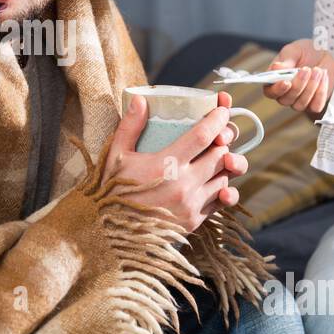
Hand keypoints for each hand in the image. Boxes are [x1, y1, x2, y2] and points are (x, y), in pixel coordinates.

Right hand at [101, 90, 247, 232]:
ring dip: (223, 165)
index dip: (217, 120)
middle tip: (220, 132)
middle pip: (220, 155)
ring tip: (214, 156)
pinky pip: (220, 201)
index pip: (203, 136)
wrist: (108, 234)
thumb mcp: (115, 156)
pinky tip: (214, 181)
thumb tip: (141, 99)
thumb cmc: (110, 192)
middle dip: (224, 140)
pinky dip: (222, 188)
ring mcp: (191, 206)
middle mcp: (183, 186)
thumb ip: (130, 126)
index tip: (222, 110)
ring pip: (224, 178)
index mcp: (164, 165)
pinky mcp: (194, 222)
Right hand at [264, 38, 333, 113]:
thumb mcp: (294, 50)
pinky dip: (320, 92)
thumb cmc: (306, 52)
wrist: (325, 53)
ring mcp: (300, 100)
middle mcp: (285, 94)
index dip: (277, 89)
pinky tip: (323, 77)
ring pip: (300, 104)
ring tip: (317, 70)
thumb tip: (276, 67)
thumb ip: (286, 60)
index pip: (270, 92)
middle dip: (297, 85)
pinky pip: (316, 106)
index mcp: (275, 81)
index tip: (286, 82)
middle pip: (286, 100)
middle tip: (306, 69)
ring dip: (310, 87)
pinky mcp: (314, 103)